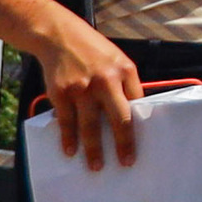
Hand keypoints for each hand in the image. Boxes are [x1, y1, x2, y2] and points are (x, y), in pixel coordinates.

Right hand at [39, 29, 143, 167]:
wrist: (59, 35)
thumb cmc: (91, 50)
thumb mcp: (116, 60)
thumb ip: (124, 83)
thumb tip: (131, 112)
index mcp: (125, 71)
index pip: (137, 104)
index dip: (139, 125)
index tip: (142, 143)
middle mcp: (106, 81)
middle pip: (120, 119)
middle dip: (124, 144)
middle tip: (127, 163)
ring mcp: (82, 88)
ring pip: (91, 125)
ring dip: (94, 149)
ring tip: (96, 166)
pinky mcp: (61, 93)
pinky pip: (67, 121)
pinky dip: (68, 138)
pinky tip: (70, 151)